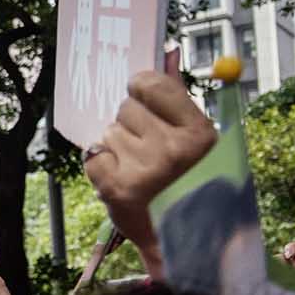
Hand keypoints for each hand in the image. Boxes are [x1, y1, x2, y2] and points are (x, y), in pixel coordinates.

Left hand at [83, 68, 216, 277]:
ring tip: (139, 168)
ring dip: (117, 145)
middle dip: (131, 122)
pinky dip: (102, 164)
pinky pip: (93, 155)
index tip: (144, 97)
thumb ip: (178, 98)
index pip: (150, 83)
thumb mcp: (195, 140)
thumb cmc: (190, 183)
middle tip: (149, 149)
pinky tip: (121, 178)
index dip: (141, 88)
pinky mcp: (115, 188)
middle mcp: (173, 151)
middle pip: (125, 107)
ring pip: (108, 131)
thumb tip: (166, 52)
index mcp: (200, 134)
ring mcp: (143, 170)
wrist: (183, 242)